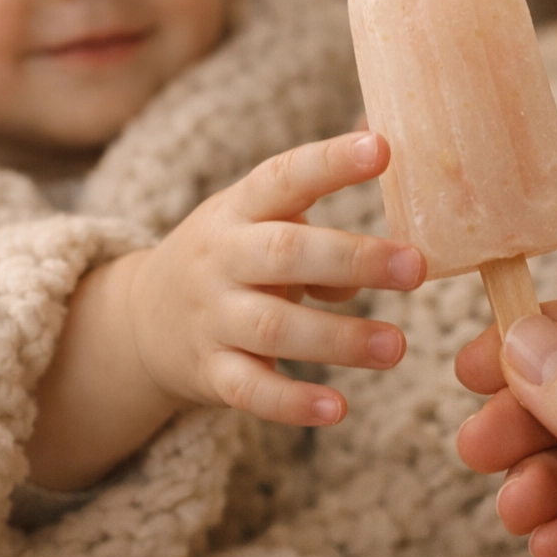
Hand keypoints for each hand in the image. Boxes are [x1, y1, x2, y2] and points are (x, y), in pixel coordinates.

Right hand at [127, 130, 424, 425]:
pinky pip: (250, 390)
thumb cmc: (231, 257)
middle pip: (284, 252)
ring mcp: (212, 316)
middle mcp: (222, 257)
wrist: (140, 318)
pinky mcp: (210, 371)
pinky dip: (292, 403)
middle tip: (416, 268)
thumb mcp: (259, 221)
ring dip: (339, 338)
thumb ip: (318, 215)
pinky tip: (337, 408)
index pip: (285, 176)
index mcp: (240, 209)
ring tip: (396, 347)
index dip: (330, 162)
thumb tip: (387, 203)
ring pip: (274, 327)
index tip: (382, 148)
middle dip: (353, 258)